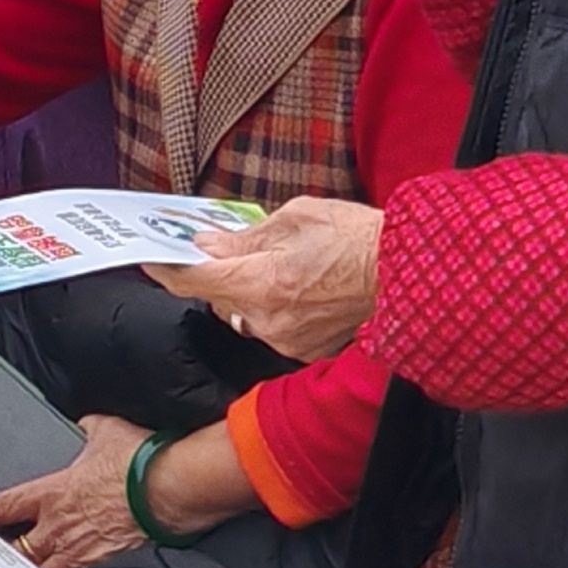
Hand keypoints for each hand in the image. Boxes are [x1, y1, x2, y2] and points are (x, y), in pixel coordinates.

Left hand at [0, 414, 244, 567]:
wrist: (173, 488)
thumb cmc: (140, 461)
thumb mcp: (105, 431)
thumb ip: (86, 429)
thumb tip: (84, 424)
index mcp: (52, 492)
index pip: (3, 506)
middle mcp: (60, 526)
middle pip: (16, 548)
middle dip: (1, 556)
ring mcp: (82, 550)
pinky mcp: (107, 566)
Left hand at [147, 195, 383, 360]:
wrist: (415, 271)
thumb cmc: (362, 239)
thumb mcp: (297, 217)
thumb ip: (245, 237)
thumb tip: (210, 246)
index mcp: (260, 283)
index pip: (193, 280)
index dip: (166, 268)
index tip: (151, 257)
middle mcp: (269, 319)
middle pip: (218, 299)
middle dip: (218, 274)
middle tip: (231, 249)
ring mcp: (289, 339)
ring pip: (246, 315)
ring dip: (250, 292)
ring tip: (281, 266)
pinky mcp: (308, 350)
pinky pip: (275, 327)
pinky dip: (277, 308)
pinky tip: (301, 287)